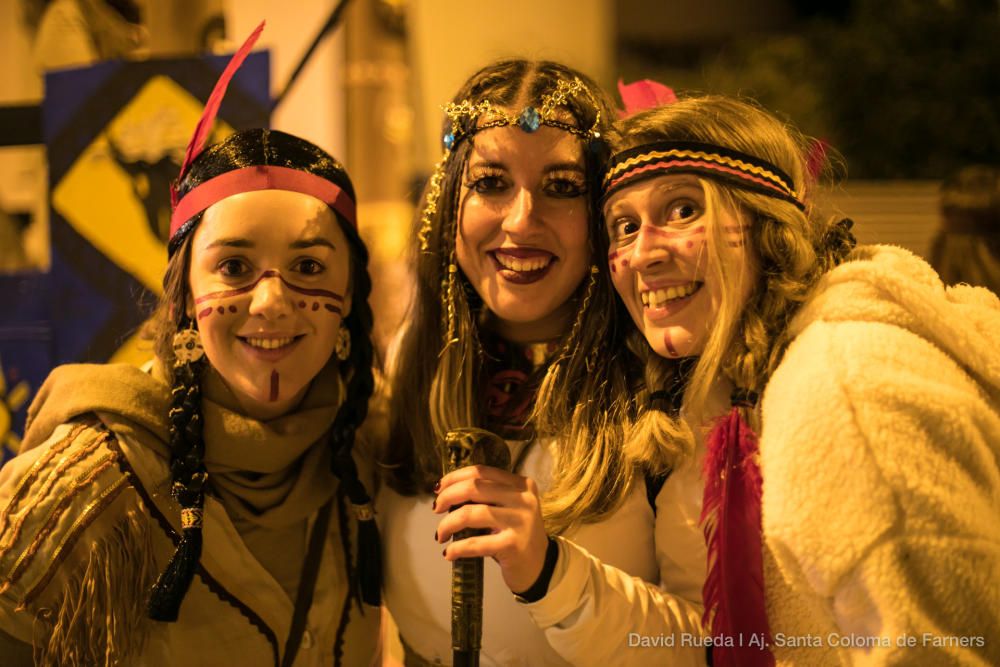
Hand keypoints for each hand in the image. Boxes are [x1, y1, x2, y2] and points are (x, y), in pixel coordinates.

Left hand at [432, 464, 548, 593]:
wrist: (539, 566)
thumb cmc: (516, 535)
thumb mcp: (508, 509)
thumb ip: (487, 497)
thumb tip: (447, 493)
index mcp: (521, 484)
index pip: (481, 472)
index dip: (455, 477)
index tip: (439, 488)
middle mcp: (524, 498)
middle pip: (474, 487)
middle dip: (447, 497)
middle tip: (436, 509)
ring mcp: (521, 521)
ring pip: (471, 513)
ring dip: (447, 523)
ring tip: (440, 534)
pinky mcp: (513, 545)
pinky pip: (475, 543)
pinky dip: (457, 548)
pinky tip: (449, 553)